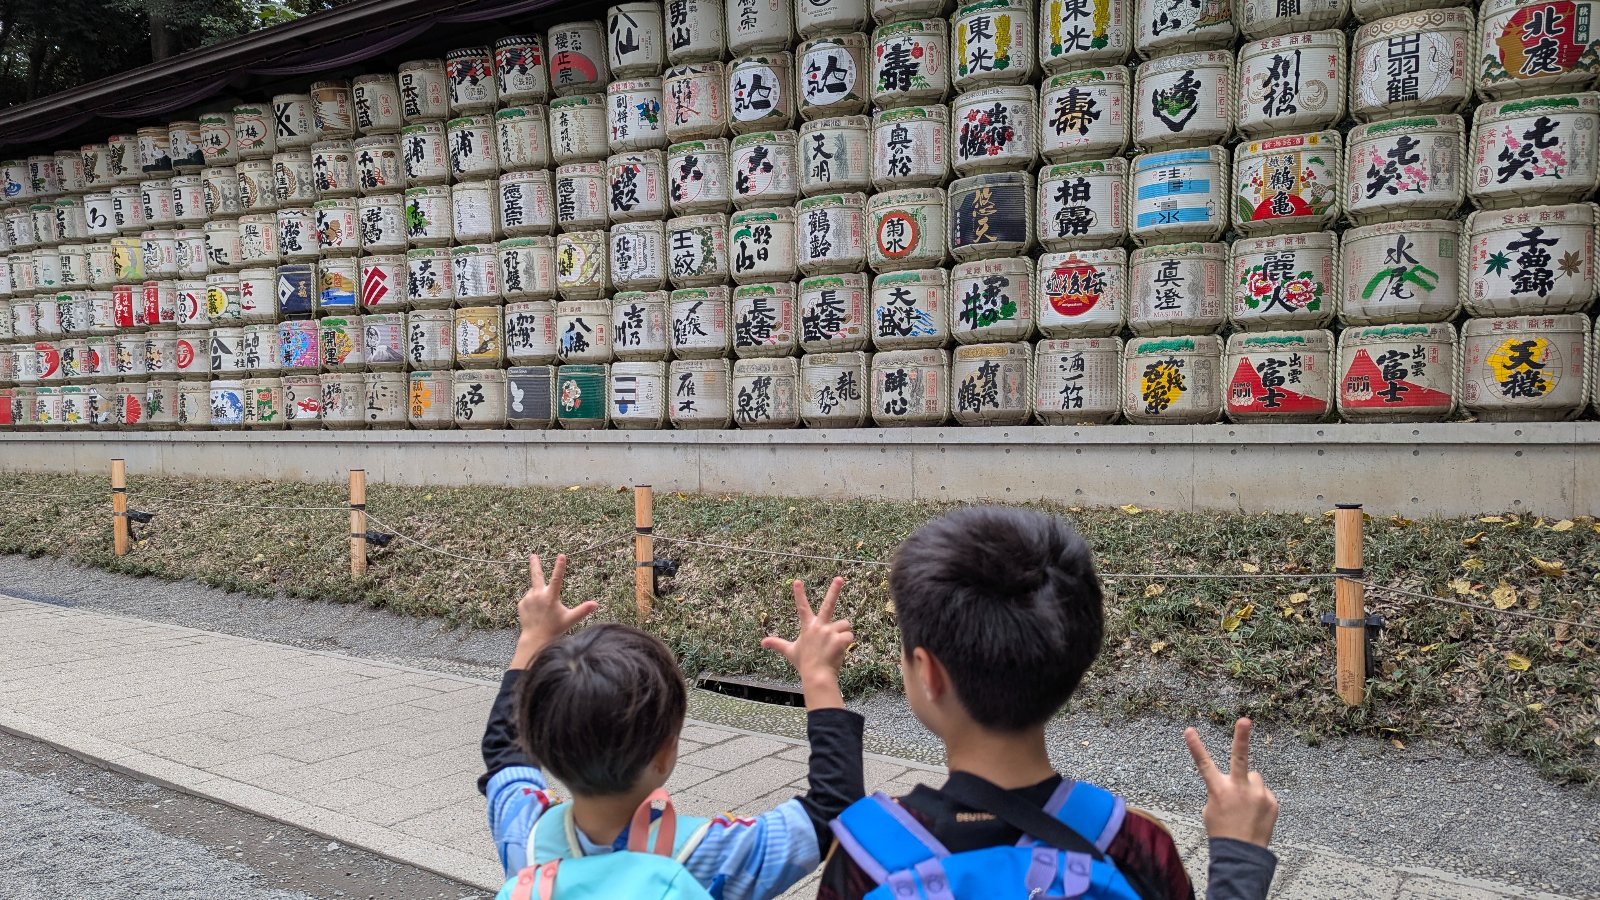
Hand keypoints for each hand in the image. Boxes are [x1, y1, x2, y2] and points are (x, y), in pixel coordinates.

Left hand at [510, 554, 598, 669]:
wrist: (535, 639)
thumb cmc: (554, 629)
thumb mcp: (570, 619)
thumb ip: (583, 610)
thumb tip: (596, 604)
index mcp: (551, 597)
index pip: (557, 578)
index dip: (560, 566)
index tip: (561, 555)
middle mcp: (538, 595)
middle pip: (536, 576)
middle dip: (535, 564)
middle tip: (533, 556)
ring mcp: (528, 599)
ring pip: (535, 591)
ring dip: (539, 595)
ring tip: (543, 609)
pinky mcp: (521, 604)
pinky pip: (528, 599)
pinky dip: (532, 602)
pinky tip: (536, 612)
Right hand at [761, 577, 852, 710]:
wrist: (816, 676)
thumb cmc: (804, 664)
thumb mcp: (790, 652)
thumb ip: (777, 644)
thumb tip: (762, 642)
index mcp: (808, 626)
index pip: (802, 606)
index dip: (799, 593)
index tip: (798, 581)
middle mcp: (819, 626)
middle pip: (828, 604)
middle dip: (834, 590)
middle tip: (840, 578)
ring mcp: (829, 632)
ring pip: (844, 624)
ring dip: (842, 633)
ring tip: (834, 646)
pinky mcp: (839, 639)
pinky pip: (849, 636)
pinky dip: (847, 643)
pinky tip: (840, 651)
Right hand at [1184, 718, 1278, 847]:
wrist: (1242, 855)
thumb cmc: (1222, 832)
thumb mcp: (1211, 809)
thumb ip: (1221, 791)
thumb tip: (1235, 783)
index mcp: (1218, 790)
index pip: (1204, 764)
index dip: (1195, 746)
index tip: (1189, 730)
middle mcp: (1239, 789)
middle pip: (1240, 757)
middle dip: (1242, 737)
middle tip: (1245, 720)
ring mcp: (1258, 795)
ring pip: (1255, 778)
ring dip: (1251, 786)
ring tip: (1247, 806)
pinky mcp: (1272, 802)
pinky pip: (1265, 793)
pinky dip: (1261, 800)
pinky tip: (1255, 814)